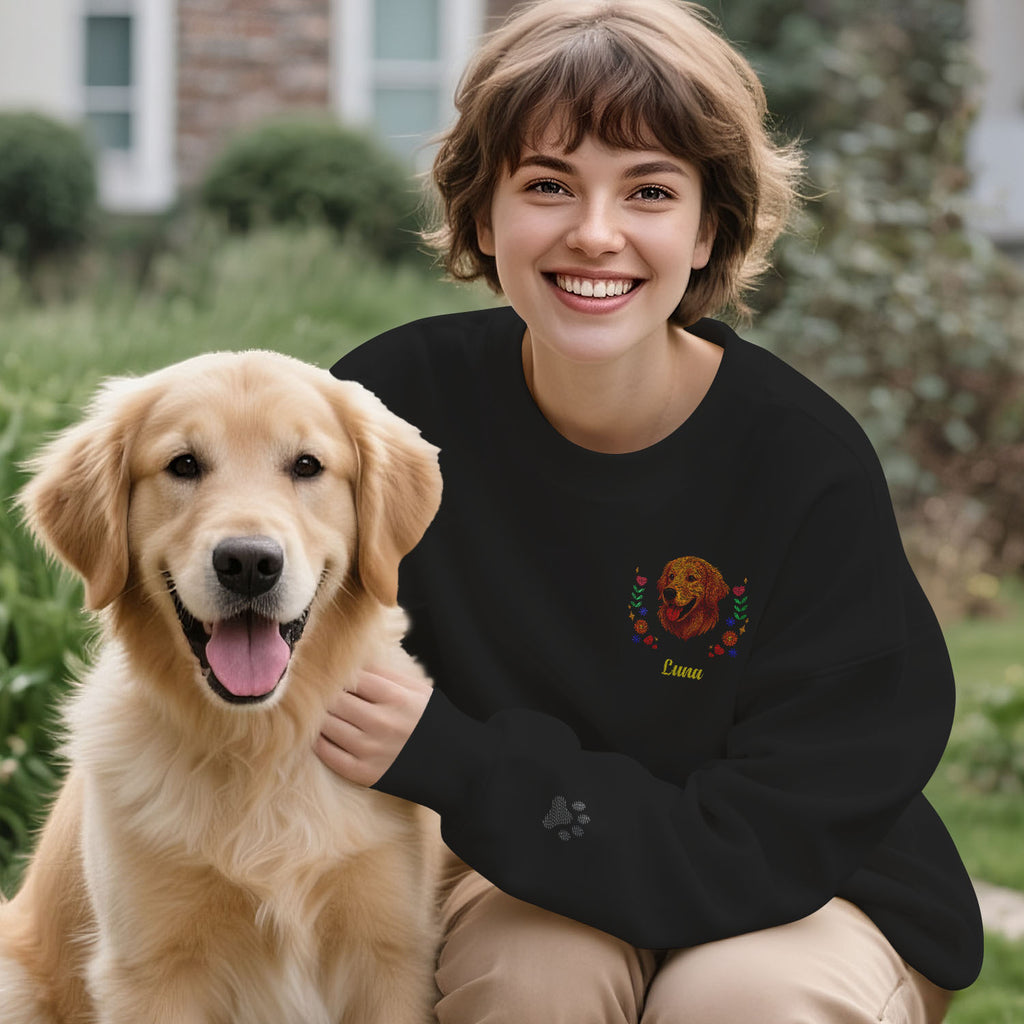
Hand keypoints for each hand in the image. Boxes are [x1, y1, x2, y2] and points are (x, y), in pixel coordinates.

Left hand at [315, 663, 430, 786]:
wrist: (456, 767)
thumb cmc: (435, 724)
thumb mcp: (420, 692)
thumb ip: (388, 676)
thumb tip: (356, 663)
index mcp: (396, 698)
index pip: (351, 678)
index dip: (338, 674)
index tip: (330, 674)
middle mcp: (381, 722)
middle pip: (334, 700)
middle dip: (325, 694)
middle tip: (318, 692)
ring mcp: (371, 749)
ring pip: (326, 725)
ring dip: (320, 716)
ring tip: (320, 711)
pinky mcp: (363, 773)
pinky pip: (328, 754)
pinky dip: (319, 741)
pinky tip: (321, 734)